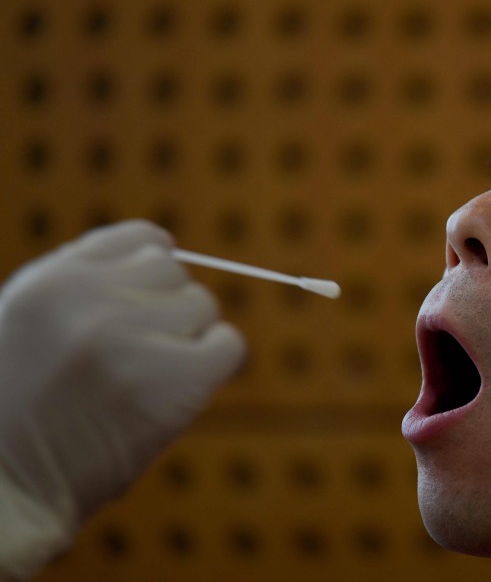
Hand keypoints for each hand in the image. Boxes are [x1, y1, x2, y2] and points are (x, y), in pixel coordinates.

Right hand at [0, 221, 245, 578]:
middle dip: (164, 308)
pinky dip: (214, 364)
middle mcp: (95, 299)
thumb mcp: (25, 323)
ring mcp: (135, 338)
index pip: (142, 240)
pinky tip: (180, 390)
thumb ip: (85, 286)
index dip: (152, 269)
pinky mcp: (174, 380)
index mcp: (54, 280)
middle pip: (174, 272)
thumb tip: (165, 256)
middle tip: (137, 355)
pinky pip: (228, 345)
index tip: (149, 297)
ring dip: (186, 339)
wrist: (3, 490)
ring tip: (146, 379)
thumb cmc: (13, 410)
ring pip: (203, 306)